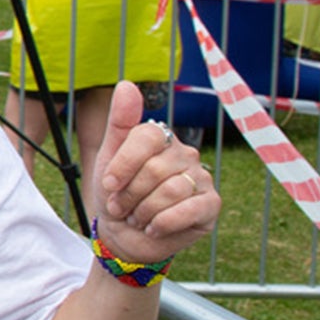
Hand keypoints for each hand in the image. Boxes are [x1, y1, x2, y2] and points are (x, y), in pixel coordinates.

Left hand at [92, 82, 219, 265]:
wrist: (124, 235)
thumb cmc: (116, 194)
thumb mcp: (108, 158)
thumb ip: (118, 122)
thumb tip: (127, 84)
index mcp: (161, 139)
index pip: (147, 136)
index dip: (123, 164)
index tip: (109, 184)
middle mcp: (186, 154)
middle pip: (155, 169)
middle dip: (130, 194)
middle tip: (122, 206)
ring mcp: (202, 178)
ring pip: (170, 190)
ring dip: (143, 211)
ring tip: (137, 216)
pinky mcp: (211, 205)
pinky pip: (189, 209)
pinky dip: (163, 223)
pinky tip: (153, 227)